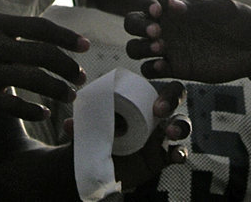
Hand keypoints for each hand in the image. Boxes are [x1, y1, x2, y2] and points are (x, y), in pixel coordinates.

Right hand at [0, 12, 88, 119]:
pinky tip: (42, 114)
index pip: (41, 27)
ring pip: (33, 79)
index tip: (85, 46)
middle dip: (67, 67)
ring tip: (68, 96)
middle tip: (80, 77)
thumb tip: (37, 39)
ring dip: (56, 90)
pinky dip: (32, 110)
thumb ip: (6, 32)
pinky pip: (12, 104)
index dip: (66, 38)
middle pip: (43, 54)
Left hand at [63, 80, 190, 190]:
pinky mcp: (162, 157)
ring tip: (171, 133)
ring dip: (180, 126)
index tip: (154, 102)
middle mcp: (154, 114)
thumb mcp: (89, 128)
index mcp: (139, 100)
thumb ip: (81, 125)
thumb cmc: (94, 137)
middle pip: (175, 99)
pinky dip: (181, 153)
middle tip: (159, 111)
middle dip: (172, 100)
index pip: (154, 84)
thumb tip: (68, 124)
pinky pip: (179, 153)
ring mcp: (161, 136)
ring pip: (182, 125)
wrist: (94, 165)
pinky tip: (176, 156)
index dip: (161, 89)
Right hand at [123, 0, 250, 82]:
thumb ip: (197, 8)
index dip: (146, 5)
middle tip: (157, 33)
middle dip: (138, 26)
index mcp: (175, 3)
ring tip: (161, 49)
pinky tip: (165, 66)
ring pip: (135, 46)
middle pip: (132, 22)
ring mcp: (168, 46)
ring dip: (141, 48)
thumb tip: (171, 5)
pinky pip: (150, 70)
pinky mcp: (175, 67)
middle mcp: (166, 24)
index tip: (158, 12)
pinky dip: (151, 69)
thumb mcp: (222, 8)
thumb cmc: (240, 20)